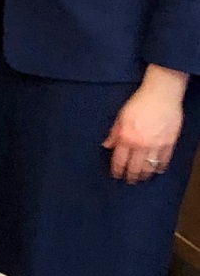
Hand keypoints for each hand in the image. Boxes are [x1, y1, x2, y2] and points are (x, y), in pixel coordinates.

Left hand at [104, 66, 186, 182]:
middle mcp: (141, 144)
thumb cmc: (139, 102)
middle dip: (131, 176)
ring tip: (142, 178)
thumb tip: (106, 145)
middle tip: (129, 180)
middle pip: (135, 167)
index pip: (119, 160)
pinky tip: (157, 170)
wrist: (161, 95)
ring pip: (150, 167)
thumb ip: (113, 133)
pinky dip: (160, 167)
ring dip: (145, 175)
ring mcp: (156, 145)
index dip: (117, 170)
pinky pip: (164, 161)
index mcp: (126, 137)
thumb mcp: (120, 116)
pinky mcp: (169, 143)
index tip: (116, 175)